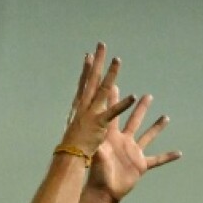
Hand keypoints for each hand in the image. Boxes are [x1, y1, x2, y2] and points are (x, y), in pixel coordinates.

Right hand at [58, 43, 138, 157]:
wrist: (69, 158)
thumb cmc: (72, 145)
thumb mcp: (76, 127)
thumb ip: (80, 117)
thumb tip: (79, 113)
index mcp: (80, 106)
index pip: (84, 83)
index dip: (87, 68)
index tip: (89, 54)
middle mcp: (85, 105)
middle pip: (92, 79)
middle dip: (97, 61)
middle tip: (101, 45)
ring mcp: (92, 113)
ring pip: (103, 89)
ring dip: (111, 74)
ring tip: (117, 60)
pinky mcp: (99, 123)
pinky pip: (113, 112)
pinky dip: (123, 104)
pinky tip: (133, 96)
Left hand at [88, 84, 179, 202]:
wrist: (103, 192)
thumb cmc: (96, 174)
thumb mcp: (97, 156)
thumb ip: (99, 143)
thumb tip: (96, 133)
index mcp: (112, 137)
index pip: (114, 114)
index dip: (115, 101)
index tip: (115, 85)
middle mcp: (124, 141)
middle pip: (135, 120)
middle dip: (141, 108)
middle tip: (147, 95)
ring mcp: (134, 152)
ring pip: (148, 136)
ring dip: (157, 127)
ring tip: (166, 117)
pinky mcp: (141, 165)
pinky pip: (157, 159)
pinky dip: (168, 156)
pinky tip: (179, 153)